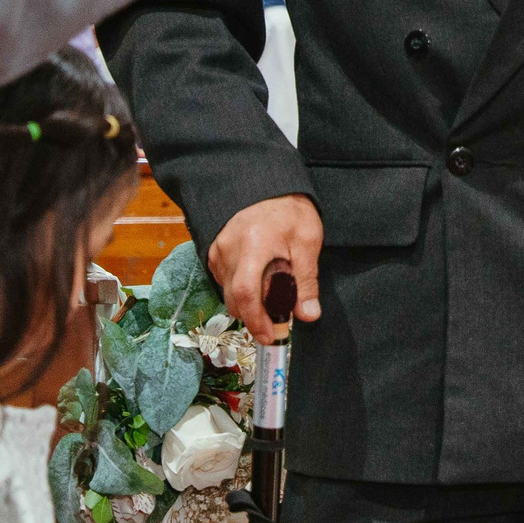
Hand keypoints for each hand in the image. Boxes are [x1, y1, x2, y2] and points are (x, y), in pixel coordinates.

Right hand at [207, 193, 322, 341]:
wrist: (267, 186)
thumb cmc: (291, 211)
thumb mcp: (308, 241)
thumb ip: (307, 279)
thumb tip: (309, 315)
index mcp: (254, 245)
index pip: (247, 292)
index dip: (257, 319)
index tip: (271, 335)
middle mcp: (229, 249)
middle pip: (234, 298)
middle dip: (254, 317)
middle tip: (276, 326)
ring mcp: (218, 251)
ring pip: (228, 292)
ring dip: (247, 305)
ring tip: (271, 303)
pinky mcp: (214, 253)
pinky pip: (224, 282)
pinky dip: (240, 290)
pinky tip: (258, 285)